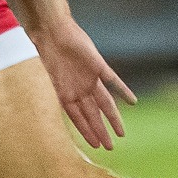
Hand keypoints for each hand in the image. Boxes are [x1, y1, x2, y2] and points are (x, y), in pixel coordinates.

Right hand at [33, 16, 135, 150]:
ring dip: (113, 118)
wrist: (52, 30)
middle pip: (93, 114)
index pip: (79, 118)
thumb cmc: (43, 52)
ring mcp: (90, 78)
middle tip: (110, 148)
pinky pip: (114, 81)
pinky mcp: (99, 66)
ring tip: (121, 133)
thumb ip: (50, 96)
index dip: (87, 132)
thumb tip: (46, 119)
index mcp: (65, 94)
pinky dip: (123, 91)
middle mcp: (79, 89)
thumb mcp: (44, 79)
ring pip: (105, 103)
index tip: (95, 146)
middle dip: (101, 131)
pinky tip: (133, 102)